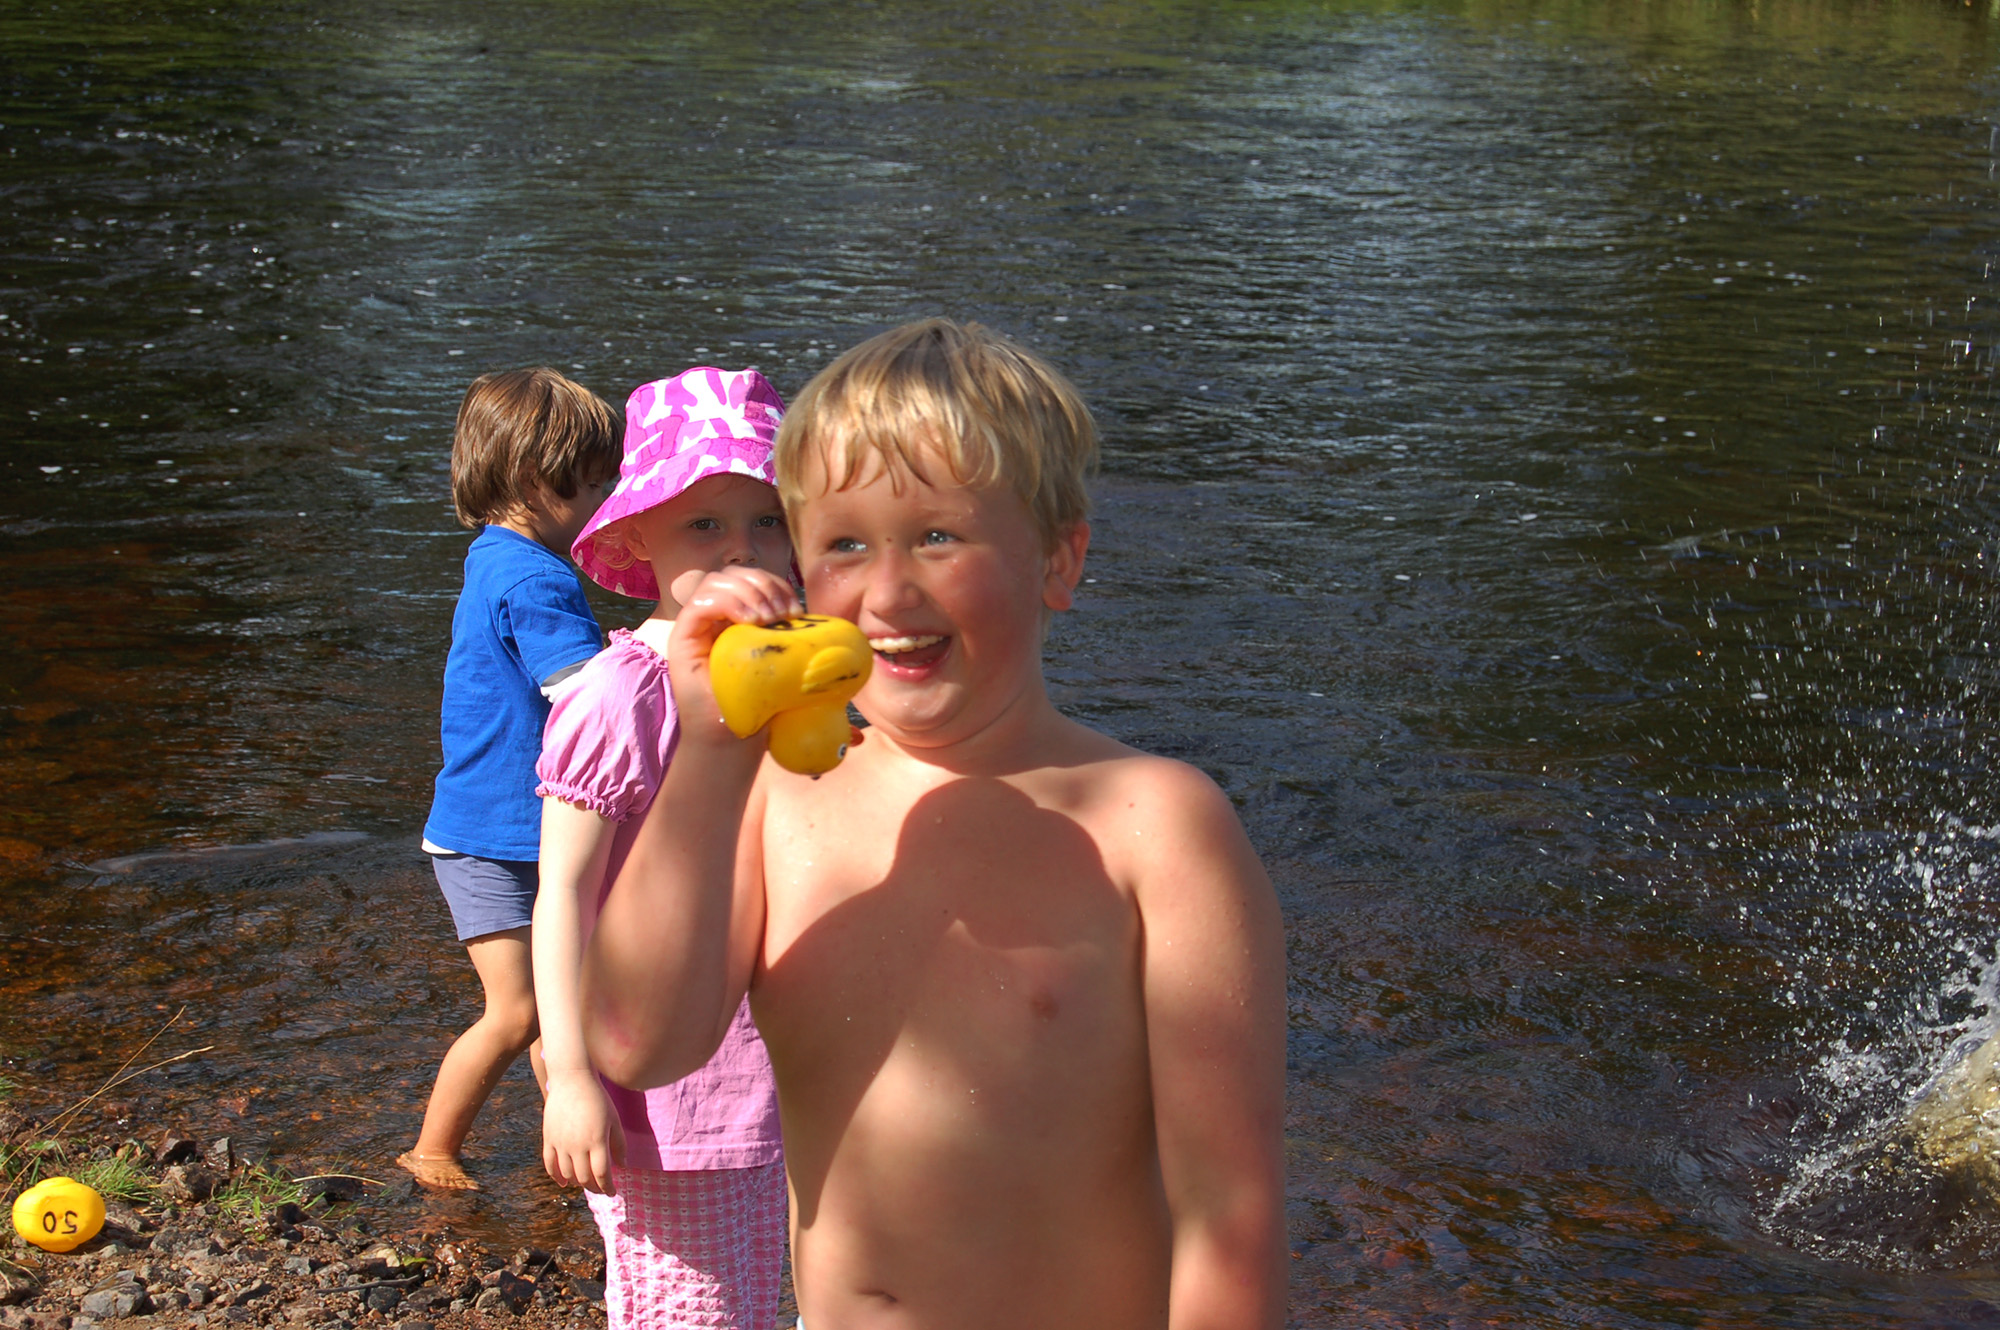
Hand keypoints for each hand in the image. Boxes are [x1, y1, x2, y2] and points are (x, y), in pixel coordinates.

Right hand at [541, 1067, 626, 1194]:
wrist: (572, 1081)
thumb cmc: (598, 1099)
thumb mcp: (614, 1120)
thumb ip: (619, 1144)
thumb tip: (622, 1167)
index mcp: (597, 1140)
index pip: (602, 1174)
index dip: (608, 1187)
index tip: (613, 1192)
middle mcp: (577, 1145)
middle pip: (584, 1178)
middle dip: (595, 1187)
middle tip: (601, 1188)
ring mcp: (560, 1143)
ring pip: (567, 1174)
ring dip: (578, 1183)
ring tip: (586, 1182)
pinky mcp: (548, 1138)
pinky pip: (549, 1164)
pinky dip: (556, 1176)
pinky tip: (564, 1182)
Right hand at [666, 567, 801, 748]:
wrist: (731, 742)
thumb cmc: (760, 709)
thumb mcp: (786, 668)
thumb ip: (796, 644)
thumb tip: (823, 627)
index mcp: (737, 618)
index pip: (751, 579)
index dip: (774, 584)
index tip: (795, 611)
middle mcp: (714, 618)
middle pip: (733, 574)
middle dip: (763, 585)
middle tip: (782, 615)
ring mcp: (696, 627)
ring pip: (715, 581)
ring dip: (748, 592)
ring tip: (767, 619)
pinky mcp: (682, 640)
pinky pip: (698, 603)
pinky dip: (727, 603)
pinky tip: (749, 623)